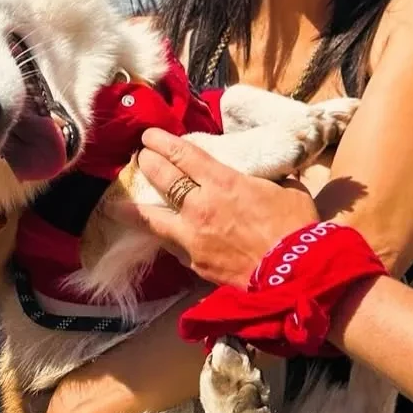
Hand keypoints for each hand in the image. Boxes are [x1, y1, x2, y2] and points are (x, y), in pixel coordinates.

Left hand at [108, 129, 318, 288]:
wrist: (294, 275)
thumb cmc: (296, 229)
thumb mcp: (289, 192)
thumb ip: (271, 182)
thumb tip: (272, 179)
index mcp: (224, 182)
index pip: (184, 155)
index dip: (163, 143)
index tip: (149, 137)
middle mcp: (200, 206)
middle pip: (162, 179)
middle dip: (147, 164)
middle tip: (139, 157)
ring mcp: (192, 237)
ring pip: (152, 219)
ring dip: (133, 208)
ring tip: (116, 203)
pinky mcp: (193, 263)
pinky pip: (171, 245)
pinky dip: (162, 237)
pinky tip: (156, 234)